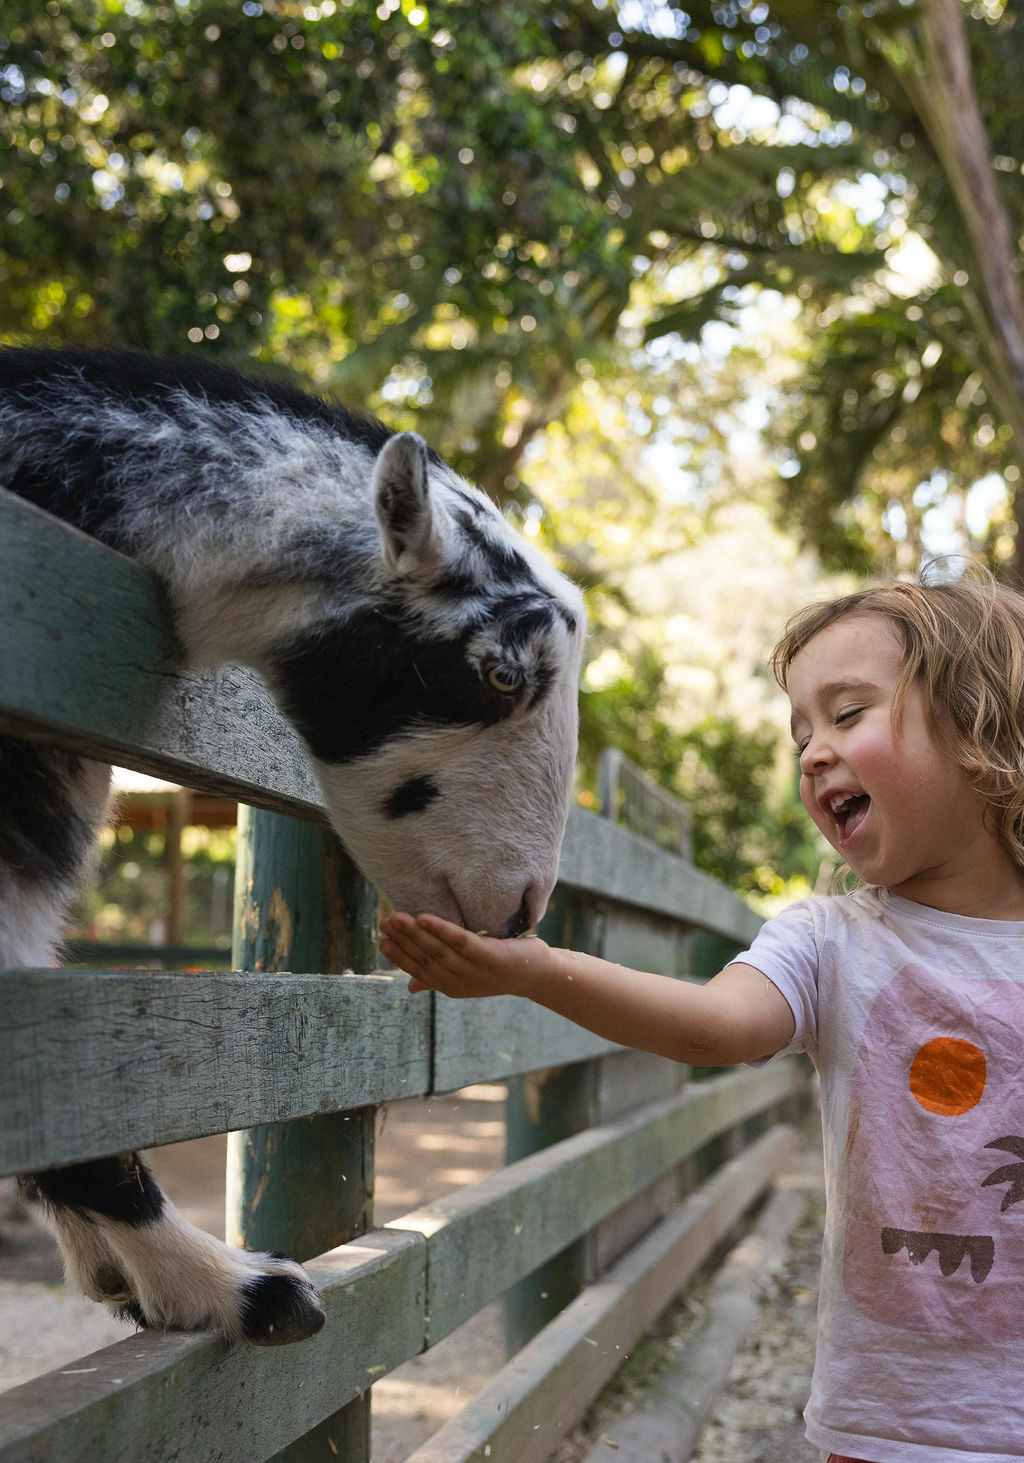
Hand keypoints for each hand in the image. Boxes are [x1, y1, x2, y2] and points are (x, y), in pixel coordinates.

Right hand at [379, 912, 549, 997]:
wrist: (538, 973)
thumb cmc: (499, 969)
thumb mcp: (466, 975)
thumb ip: (438, 978)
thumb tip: (410, 988)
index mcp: (451, 986)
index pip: (419, 971)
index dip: (399, 957)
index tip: (381, 941)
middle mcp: (460, 982)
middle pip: (426, 959)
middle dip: (403, 940)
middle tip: (384, 923)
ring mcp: (475, 971)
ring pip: (439, 951)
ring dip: (415, 934)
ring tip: (397, 917)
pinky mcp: (490, 957)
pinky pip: (461, 942)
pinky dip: (442, 930)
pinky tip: (425, 918)